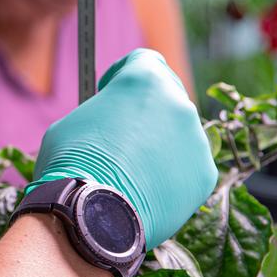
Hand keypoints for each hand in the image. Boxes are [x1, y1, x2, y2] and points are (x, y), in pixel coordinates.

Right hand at [31, 49, 216, 249]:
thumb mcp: (73, 122)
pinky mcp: (205, 174)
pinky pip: (187, 165)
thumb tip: (109, 119)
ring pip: (179, 133)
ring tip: (131, 170)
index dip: (125, 74)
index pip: (145, 61)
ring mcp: (196, 139)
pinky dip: (171, 173)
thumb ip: (101, 110)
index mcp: (144, 80)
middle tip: (123, 133)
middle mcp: (178, 102)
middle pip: (166, 96)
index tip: (113, 91)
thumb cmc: (72, 165)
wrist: (92, 216)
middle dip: (147, 109)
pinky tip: (146, 188)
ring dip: (160, 143)